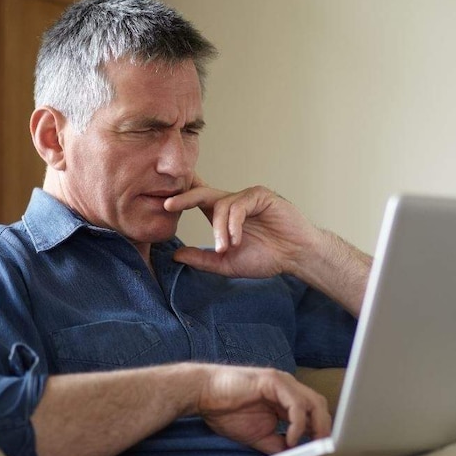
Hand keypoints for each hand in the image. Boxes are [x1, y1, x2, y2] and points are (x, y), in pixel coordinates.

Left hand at [164, 178, 320, 278]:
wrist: (296, 257)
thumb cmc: (267, 258)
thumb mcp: (227, 263)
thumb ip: (202, 259)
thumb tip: (175, 256)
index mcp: (222, 215)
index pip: (197, 200)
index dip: (180, 197)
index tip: (160, 202)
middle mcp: (233, 202)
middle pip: (202, 192)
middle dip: (183, 198)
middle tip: (167, 205)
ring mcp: (247, 197)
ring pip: (221, 205)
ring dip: (219, 229)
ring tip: (225, 247)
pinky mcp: (261, 196)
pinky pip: (239, 206)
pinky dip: (233, 224)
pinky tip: (236, 239)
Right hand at [196, 365, 331, 453]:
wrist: (203, 394)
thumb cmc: (226, 411)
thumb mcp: (258, 436)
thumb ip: (277, 444)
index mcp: (285, 399)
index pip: (313, 412)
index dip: (320, 430)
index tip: (322, 449)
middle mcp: (288, 388)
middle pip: (318, 405)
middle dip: (324, 428)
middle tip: (323, 448)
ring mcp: (281, 382)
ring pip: (312, 401)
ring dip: (317, 425)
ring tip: (314, 443)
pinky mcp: (272, 381)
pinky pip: (295, 402)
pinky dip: (297, 422)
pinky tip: (291, 437)